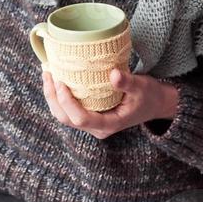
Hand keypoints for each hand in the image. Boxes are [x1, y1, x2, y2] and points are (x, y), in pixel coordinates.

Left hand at [41, 67, 178, 139]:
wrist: (155, 104)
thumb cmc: (149, 96)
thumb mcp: (141, 87)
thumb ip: (127, 82)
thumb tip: (113, 74)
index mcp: (108, 125)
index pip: (80, 119)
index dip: (67, 102)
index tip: (60, 81)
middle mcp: (97, 128)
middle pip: (66, 118)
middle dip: (52, 97)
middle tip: (48, 73)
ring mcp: (92, 123)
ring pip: (63, 115)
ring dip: (52, 96)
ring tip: (47, 73)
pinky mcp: (90, 115)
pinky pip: (68, 109)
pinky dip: (59, 95)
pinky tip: (56, 77)